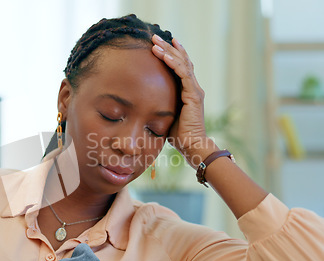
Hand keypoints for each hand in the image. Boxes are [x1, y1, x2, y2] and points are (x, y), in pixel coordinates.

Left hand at [151, 34, 217, 167]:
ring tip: (155, 42)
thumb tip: (144, 102)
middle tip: (154, 37)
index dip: (171, 54)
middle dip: (167, 48)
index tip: (160, 44)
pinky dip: (172, 62)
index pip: (180, 67)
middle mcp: (193, 88)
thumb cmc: (178, 135)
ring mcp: (194, 90)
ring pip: (181, 64)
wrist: (192, 146)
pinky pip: (182, 74)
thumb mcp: (166, 115)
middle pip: (181, 61)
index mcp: (187, 91)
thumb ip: (161, 105)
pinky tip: (163, 54)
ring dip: (167, 51)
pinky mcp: (193, 95)